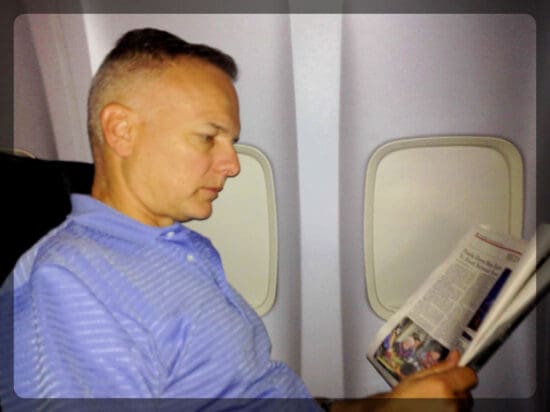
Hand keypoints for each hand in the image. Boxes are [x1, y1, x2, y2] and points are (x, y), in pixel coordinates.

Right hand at [326, 351, 476, 411]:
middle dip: (456, 390)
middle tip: (438, 391)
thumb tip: (455, 356)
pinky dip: (451, 410)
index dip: (462, 373)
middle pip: (467, 392)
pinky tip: (436, 408)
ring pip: (464, 405)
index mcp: (442, 387)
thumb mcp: (417, 378)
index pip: (469, 375)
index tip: (456, 373)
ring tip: (435, 402)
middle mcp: (451, 403)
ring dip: (454, 402)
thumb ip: (440, 367)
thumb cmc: (400, 400)